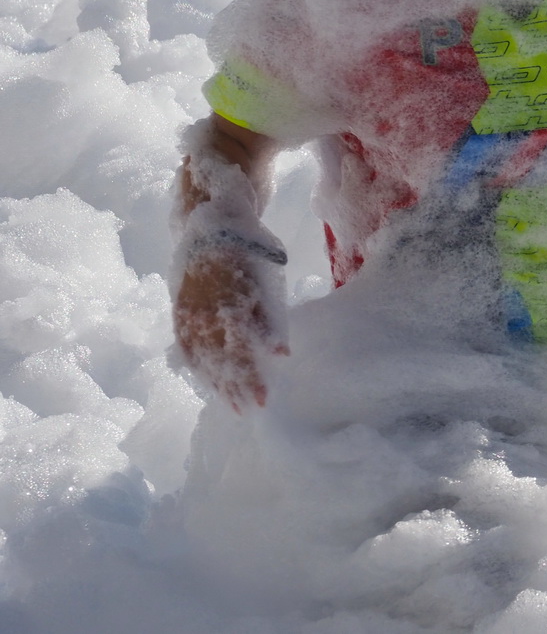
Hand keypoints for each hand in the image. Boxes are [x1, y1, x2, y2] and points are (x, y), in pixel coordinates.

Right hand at [173, 246, 286, 411]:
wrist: (209, 222)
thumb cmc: (251, 248)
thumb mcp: (268, 274)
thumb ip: (272, 315)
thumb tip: (281, 353)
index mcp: (227, 298)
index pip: (239, 347)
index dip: (250, 375)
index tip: (263, 398)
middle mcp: (202, 308)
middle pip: (219, 357)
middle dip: (235, 386)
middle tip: (250, 411)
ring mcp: (186, 310)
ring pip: (200, 355)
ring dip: (216, 382)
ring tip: (232, 406)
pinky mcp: (179, 310)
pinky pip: (186, 345)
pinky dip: (198, 366)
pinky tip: (208, 383)